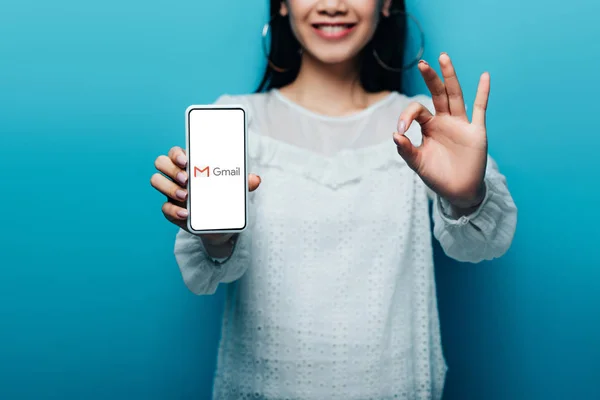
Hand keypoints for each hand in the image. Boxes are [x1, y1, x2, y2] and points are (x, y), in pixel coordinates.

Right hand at [150, 146, 260, 242]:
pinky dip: (174, 210)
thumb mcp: (234, 190)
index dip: (177, 154)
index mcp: (190, 164)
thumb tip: (255, 179)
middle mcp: (177, 175)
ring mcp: (171, 192)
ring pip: (157, 181)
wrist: (220, 224)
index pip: (176, 152)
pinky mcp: (171, 210)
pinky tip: (186, 213)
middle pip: (162, 163)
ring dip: (168, 187)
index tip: (186, 160)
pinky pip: (164, 208)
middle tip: (187, 179)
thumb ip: (243, 183)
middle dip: (171, 169)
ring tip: (185, 196)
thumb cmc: (223, 197)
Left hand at [393, 52, 488, 208]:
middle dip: (430, 78)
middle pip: (437, 93)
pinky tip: (484, 76)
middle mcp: (444, 120)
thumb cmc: (437, 176)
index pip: (418, 111)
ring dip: (450, 77)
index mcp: (429, 126)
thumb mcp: (417, 163)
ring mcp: (461, 124)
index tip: (401, 130)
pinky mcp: (475, 131)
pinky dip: (483, 93)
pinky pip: (480, 109)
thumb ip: (406, 150)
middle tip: (422, 63)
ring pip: (455, 95)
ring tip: (443, 57)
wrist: (458, 191)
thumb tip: (395, 135)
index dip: (407, 116)